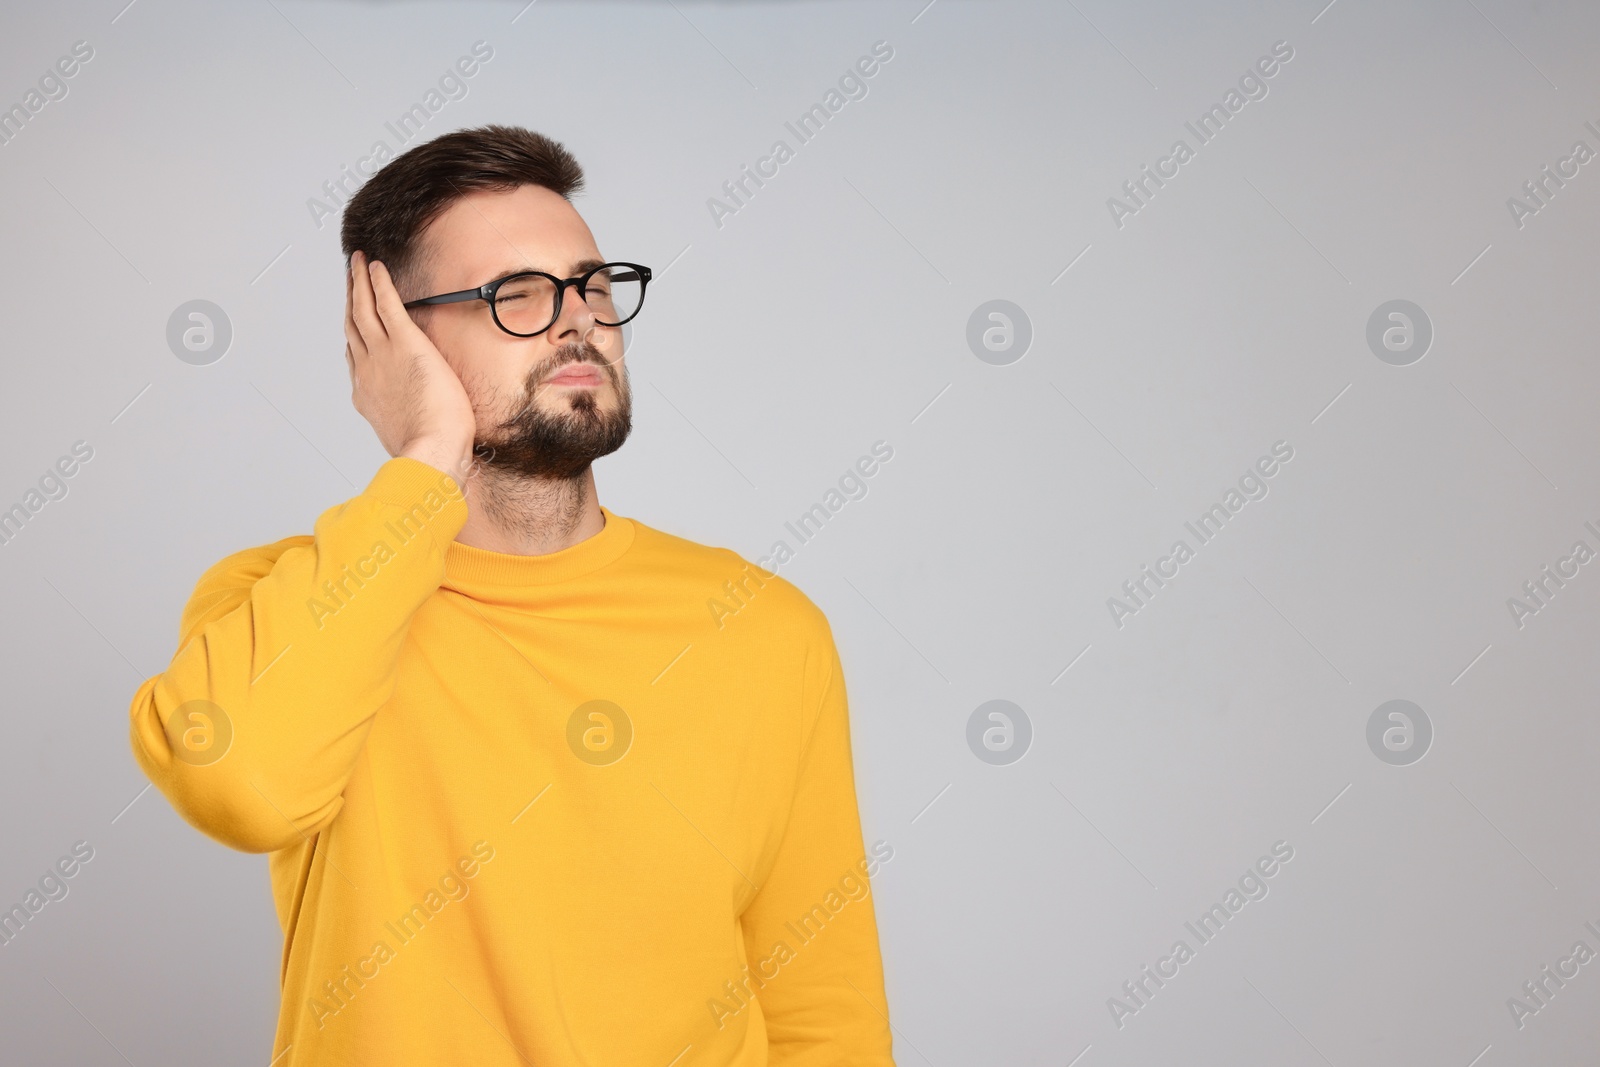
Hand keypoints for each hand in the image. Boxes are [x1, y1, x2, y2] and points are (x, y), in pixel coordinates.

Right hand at [344, 250, 477, 487]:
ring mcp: (382, 355)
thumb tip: (420, 425)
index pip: (356, 356)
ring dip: (359, 282)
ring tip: (357, 263)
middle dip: (351, 299)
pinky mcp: (406, 343)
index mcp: (367, 394)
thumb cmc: (430, 450)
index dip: (353, 334)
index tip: (352, 320)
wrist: (432, 450)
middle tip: (349, 279)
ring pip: (364, 309)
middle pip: (354, 326)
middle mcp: (368, 370)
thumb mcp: (409, 436)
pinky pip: (387, 304)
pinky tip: (375, 267)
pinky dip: (378, 283)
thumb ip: (406, 422)